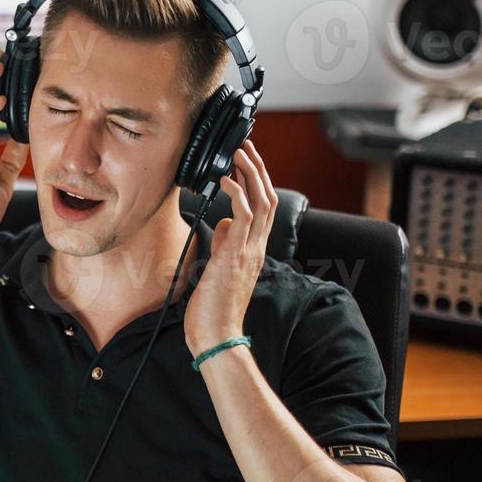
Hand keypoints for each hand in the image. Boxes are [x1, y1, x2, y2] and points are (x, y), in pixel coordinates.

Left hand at [184, 140, 276, 356]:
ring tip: (237, 151)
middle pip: (268, 197)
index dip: (256, 181)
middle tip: (244, 145)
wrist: (216, 336)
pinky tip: (225, 176)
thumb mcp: (217, 267)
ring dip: (250, 172)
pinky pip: (245, 214)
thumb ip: (225, 243)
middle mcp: (256, 247)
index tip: (244, 161)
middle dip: (257, 168)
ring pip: (262, 200)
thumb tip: (224, 221)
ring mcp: (249, 250)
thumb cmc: (213, 308)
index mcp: (253, 250)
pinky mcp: (236, 254)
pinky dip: (237, 191)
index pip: (263, 208)